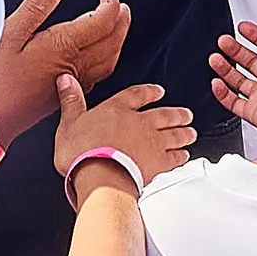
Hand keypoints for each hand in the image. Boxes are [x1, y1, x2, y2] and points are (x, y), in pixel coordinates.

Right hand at [0, 0, 132, 139]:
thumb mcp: (8, 34)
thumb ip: (35, 8)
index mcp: (62, 46)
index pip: (101, 22)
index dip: (110, 4)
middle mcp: (73, 65)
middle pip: (112, 42)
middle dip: (121, 21)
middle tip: (122, 7)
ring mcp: (72, 83)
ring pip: (109, 60)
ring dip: (118, 41)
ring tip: (118, 27)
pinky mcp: (65, 95)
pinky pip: (98, 75)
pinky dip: (107, 60)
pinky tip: (98, 56)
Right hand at [55, 72, 194, 190]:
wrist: (101, 176)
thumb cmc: (82, 152)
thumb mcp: (69, 122)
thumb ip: (71, 100)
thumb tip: (66, 79)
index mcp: (118, 109)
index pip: (138, 95)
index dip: (149, 92)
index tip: (158, 92)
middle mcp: (140, 122)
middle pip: (164, 115)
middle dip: (176, 114)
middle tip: (186, 114)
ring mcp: (152, 142)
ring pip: (174, 134)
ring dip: (184, 133)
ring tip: (191, 132)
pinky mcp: (158, 163)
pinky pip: (174, 158)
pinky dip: (181, 156)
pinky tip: (184, 156)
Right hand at [209, 19, 256, 146]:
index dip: (255, 35)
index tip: (242, 27)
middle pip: (250, 61)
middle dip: (235, 49)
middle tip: (223, 41)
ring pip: (239, 80)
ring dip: (225, 68)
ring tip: (214, 58)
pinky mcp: (256, 113)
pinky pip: (234, 103)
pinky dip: (223, 93)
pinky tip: (216, 82)